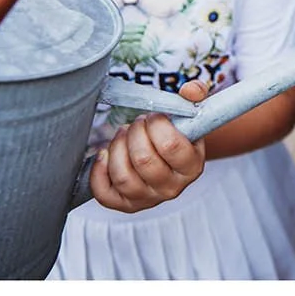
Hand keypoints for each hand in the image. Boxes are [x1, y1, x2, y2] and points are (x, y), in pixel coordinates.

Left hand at [88, 81, 207, 212]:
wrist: (167, 154)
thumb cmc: (176, 132)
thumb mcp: (190, 112)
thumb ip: (195, 94)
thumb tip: (191, 91)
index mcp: (191, 167)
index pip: (171, 146)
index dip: (156, 124)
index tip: (154, 116)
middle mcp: (172, 188)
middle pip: (143, 160)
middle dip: (135, 132)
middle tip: (137, 124)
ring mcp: (148, 199)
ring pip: (123, 176)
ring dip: (117, 147)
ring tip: (124, 136)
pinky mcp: (126, 204)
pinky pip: (105, 194)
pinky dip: (99, 171)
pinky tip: (105, 154)